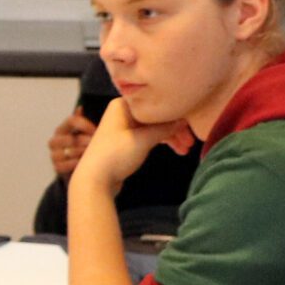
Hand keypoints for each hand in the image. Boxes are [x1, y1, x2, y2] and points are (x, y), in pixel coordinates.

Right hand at [48, 111, 94, 177]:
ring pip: (68, 152)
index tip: (96, 131)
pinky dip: (75, 164)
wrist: (76, 169)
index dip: (85, 125)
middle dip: (85, 142)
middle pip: (70, 138)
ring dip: (82, 153)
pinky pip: (65, 165)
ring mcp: (54, 154)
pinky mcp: (56, 167)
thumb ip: (82, 121)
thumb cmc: (82, 147)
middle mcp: (55, 140)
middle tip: (96, 145)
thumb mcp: (84, 133)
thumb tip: (80, 107)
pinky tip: (84, 163)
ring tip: (92, 155)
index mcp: (62, 129)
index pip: (71, 121)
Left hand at [74, 92, 195, 196]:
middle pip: (156, 116)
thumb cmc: (115, 155)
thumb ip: (165, 128)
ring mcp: (124, 126)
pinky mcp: (126, 141)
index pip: (156, 105)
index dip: (175, 115)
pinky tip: (176, 149)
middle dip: (175, 130)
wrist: (94, 179)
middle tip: (190, 143)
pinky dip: (161, 142)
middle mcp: (123, 112)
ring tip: (186, 150)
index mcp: (123, 104)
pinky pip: (148, 136)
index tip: (190, 128)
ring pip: (154, 128)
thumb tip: (183, 121)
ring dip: (170, 138)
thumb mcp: (143, 140)